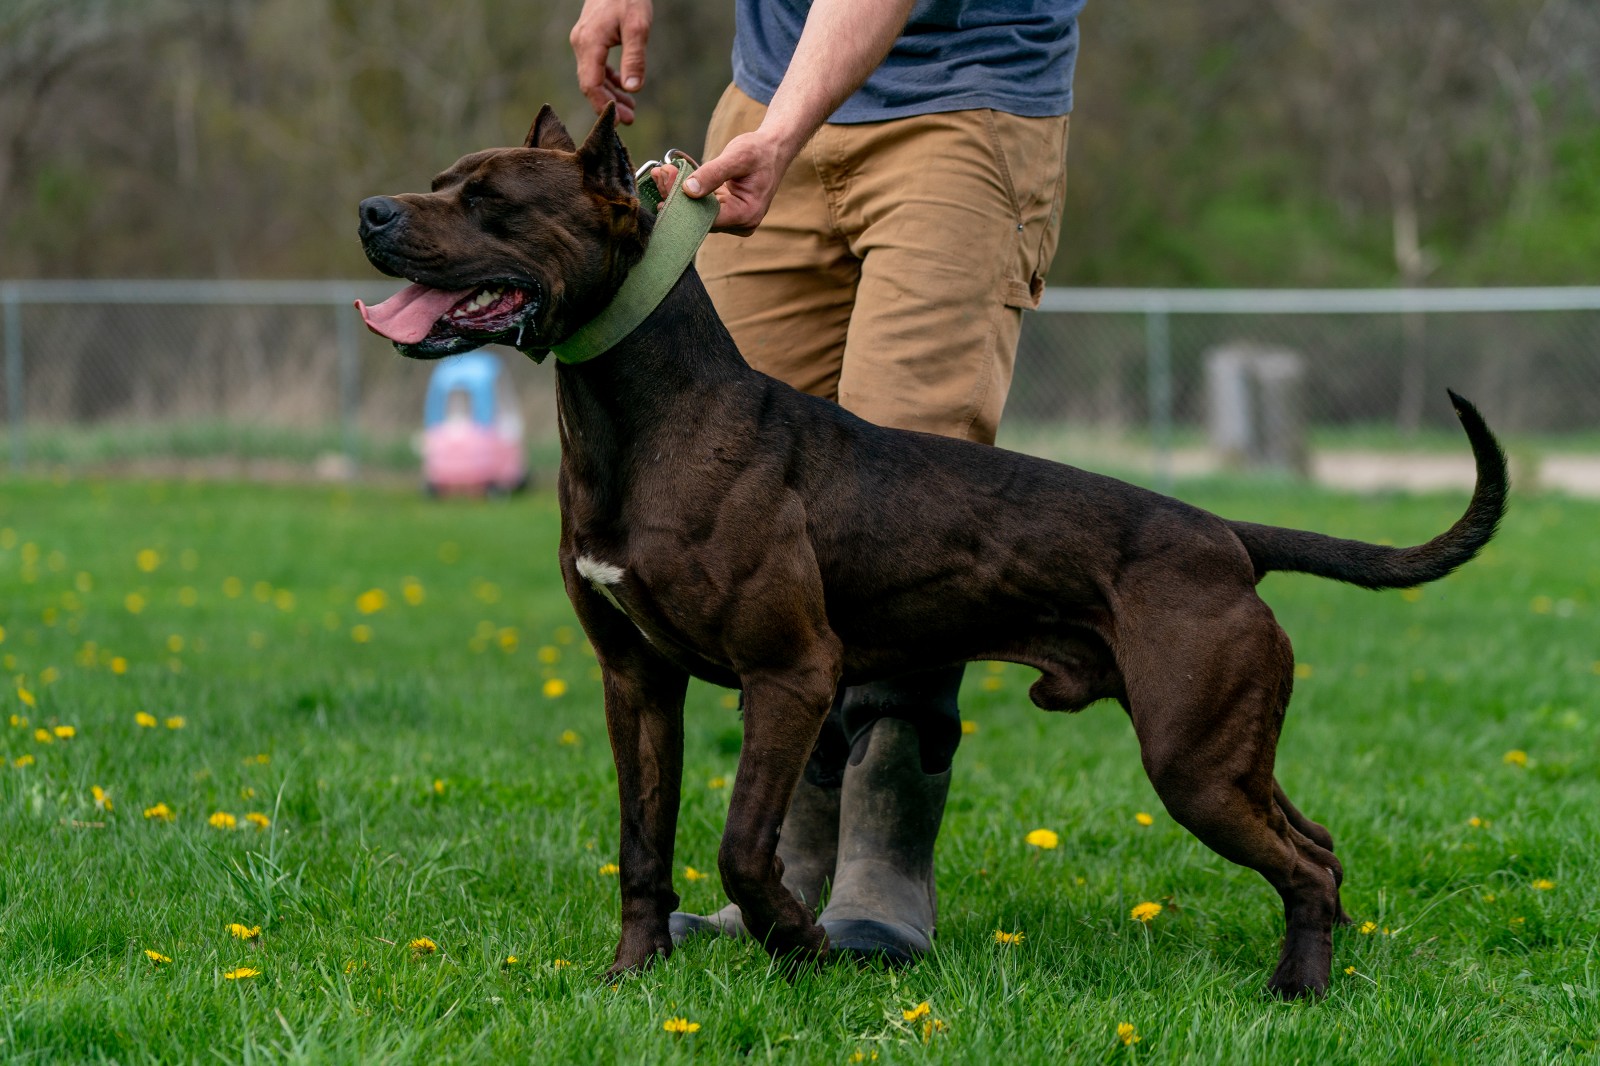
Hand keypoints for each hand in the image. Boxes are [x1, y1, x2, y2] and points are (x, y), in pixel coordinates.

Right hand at [569, 0, 653, 123]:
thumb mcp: (637, 27)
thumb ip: (634, 58)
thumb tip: (633, 89)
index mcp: (589, 43)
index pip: (591, 84)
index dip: (603, 105)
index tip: (619, 121)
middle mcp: (581, 44)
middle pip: (590, 84)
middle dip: (609, 104)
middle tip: (630, 119)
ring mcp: (583, 42)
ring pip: (593, 77)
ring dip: (610, 94)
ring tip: (631, 109)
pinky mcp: (590, 40)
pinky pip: (596, 67)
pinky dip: (609, 80)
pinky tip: (624, 88)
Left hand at [653, 131, 795, 235]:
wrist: (773, 149)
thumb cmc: (759, 151)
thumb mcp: (738, 156)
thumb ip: (713, 173)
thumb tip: (688, 189)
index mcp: (746, 215)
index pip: (706, 217)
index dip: (683, 202)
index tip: (665, 180)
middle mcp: (740, 223)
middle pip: (699, 217)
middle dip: (676, 196)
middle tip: (660, 172)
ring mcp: (732, 220)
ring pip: (696, 212)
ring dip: (677, 193)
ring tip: (662, 172)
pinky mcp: (724, 212)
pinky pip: (700, 205)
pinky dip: (685, 191)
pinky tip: (670, 177)